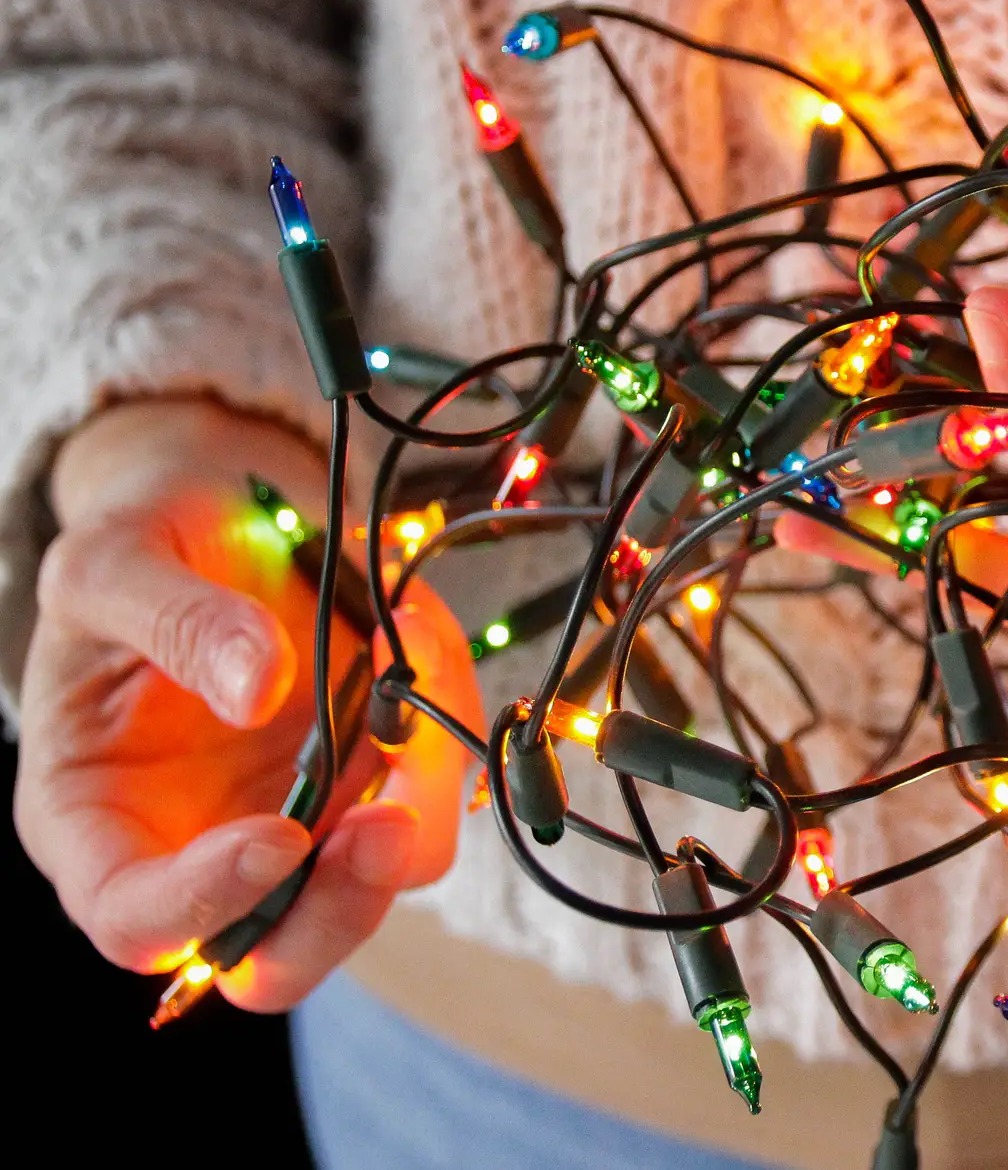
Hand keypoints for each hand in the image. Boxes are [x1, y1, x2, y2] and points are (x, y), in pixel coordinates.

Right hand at [15, 399, 478, 1009]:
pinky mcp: (375, 777)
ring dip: (420, 786)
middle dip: (344, 905)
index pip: (139, 925)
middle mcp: (204, 847)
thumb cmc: (142, 549)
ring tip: (409, 646)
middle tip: (389, 820)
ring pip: (385, 874)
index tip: (277, 837)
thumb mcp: (112, 563)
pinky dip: (445, 720)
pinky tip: (419, 635)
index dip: (207, 904)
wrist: (222, 516)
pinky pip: (433, 786)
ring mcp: (302, 818)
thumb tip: (257, 688)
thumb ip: (174, 622)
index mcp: (97, 826)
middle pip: (279, 956)